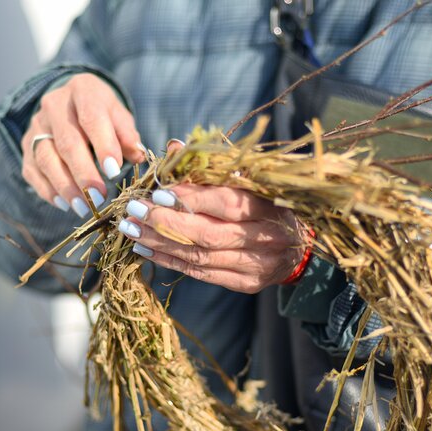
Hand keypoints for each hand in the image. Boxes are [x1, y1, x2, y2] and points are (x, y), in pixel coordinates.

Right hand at [21, 73, 145, 216]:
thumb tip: (137, 155)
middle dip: (84, 173)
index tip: (114, 172)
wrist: (72, 104)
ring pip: (46, 158)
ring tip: (83, 207)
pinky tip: (65, 204)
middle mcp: (54, 105)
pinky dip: (47, 190)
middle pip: (67, 142)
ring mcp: (37, 125)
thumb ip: (128, 135)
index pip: (92, 118)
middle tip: (98, 197)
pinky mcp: (27, 145)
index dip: (103, 146)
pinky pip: (32, 170)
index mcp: (83, 90)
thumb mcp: (119, 116)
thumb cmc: (102, 114)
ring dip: (65, 187)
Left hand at [117, 180, 309, 293]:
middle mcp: (266, 238)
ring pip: (200, 257)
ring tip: (131, 231)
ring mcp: (257, 265)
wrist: (300, 246)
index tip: (157, 193)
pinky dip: (171, 261)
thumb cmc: (268, 203)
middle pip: (208, 234)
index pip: (226, 203)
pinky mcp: (246, 283)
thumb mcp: (250, 178)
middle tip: (133, 212)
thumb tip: (175, 146)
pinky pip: (202, 274)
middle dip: (165, 223)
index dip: (190, 198)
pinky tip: (146, 250)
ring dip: (160, 243)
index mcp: (270, 206)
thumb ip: (214, 165)